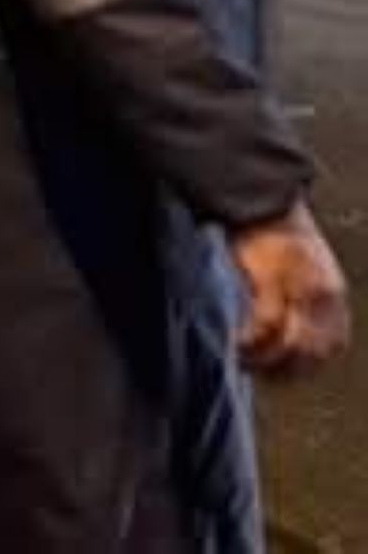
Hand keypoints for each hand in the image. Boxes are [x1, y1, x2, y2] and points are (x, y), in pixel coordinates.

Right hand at [236, 204, 351, 375]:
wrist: (259, 196)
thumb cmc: (276, 230)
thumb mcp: (305, 267)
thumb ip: (302, 299)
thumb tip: (290, 332)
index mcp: (333, 292)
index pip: (331, 345)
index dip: (309, 365)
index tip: (284, 372)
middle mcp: (323, 294)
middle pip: (314, 351)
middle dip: (287, 369)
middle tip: (260, 373)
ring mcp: (299, 288)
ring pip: (291, 345)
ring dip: (267, 360)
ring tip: (244, 360)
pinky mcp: (271, 279)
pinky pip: (264, 326)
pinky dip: (250, 342)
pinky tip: (236, 344)